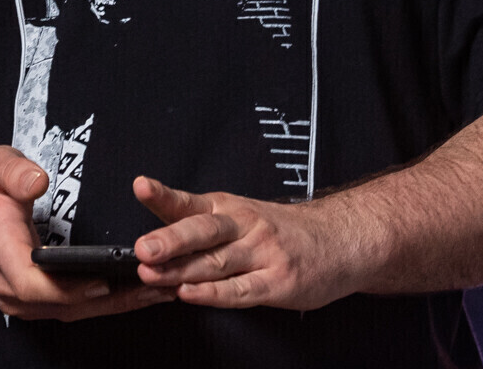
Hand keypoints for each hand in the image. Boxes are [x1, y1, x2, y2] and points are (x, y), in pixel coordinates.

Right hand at [0, 146, 172, 320]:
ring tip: (162, 289)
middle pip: (64, 305)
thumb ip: (13, 172)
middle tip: (160, 284)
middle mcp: (9, 287)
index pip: (32, 282)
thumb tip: (38, 182)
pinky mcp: (33, 301)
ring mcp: (21, 300)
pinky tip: (137, 292)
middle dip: (113, 299)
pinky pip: (72, 308)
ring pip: (72, 311)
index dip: (70, 287)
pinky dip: (106, 302)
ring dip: (117, 304)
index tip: (106, 280)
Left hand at [131, 176, 370, 309]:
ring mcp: (263, 254)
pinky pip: (241, 290)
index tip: (142, 187)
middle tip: (143, 248)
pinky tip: (191, 294)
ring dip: (181, 270)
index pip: (191, 202)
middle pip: (203, 231)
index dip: (164, 195)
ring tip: (153, 275)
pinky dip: (213, 293)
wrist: (340, 240)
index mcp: (229, 209)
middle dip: (169, 239)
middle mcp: (245, 226)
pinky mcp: (278, 281)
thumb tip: (151, 251)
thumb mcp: (242, 218)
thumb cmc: (283, 232)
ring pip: (216, 262)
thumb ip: (200, 234)